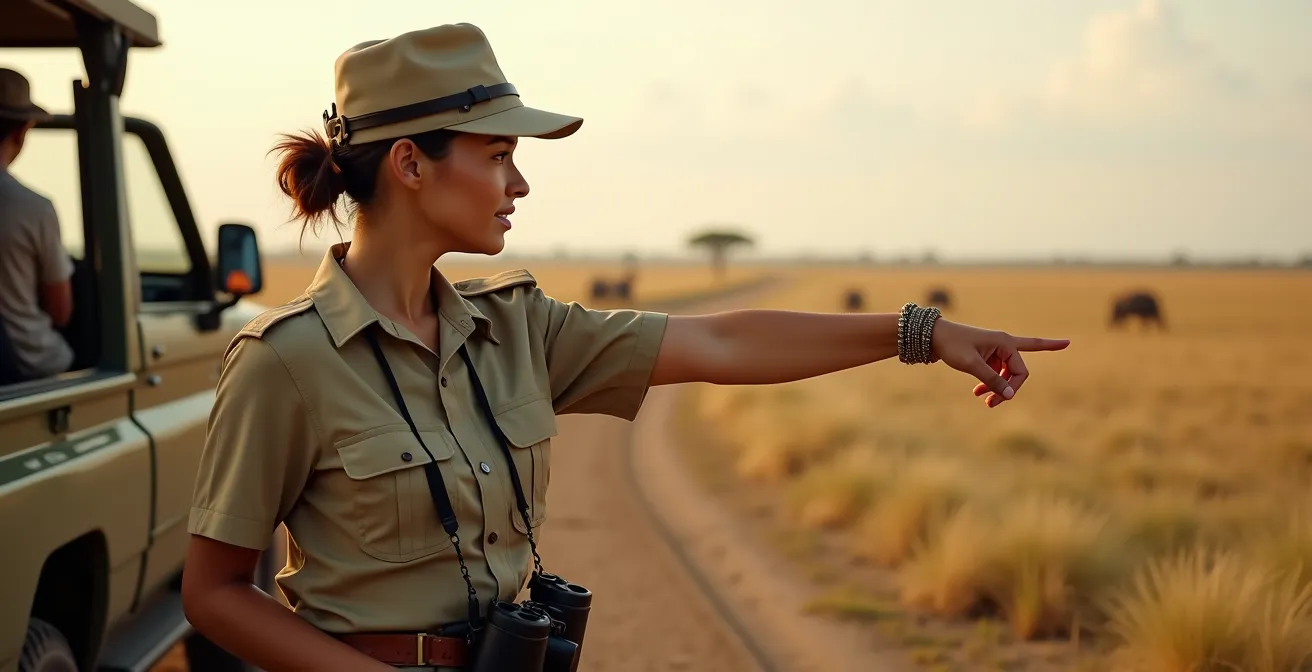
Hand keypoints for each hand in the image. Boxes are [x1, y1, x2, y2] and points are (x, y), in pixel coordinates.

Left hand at [929, 319, 1069, 407]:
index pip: (1020, 371)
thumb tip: (1010, 395)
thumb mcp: (972, 364)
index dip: (1012, 387)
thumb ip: (992, 380)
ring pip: (1004, 374)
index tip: (999, 399)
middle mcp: (1004, 344)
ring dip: (995, 387)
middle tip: (991, 404)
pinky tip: (977, 392)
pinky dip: (988, 382)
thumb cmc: (953, 345)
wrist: (934, 335)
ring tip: (984, 402)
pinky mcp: (987, 354)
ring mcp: (995, 349)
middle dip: (1007, 389)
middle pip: (1015, 372)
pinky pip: (994, 371)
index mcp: (1005, 343)